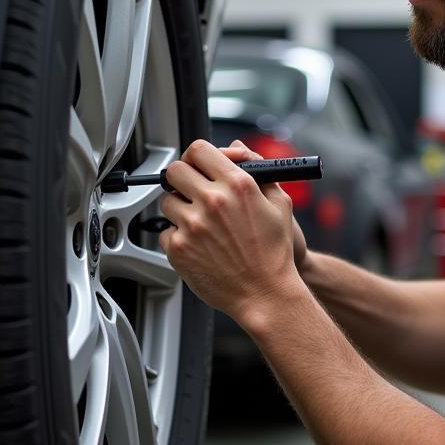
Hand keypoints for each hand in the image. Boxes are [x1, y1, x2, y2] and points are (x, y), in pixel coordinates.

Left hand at [158, 139, 303, 320]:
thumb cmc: (274, 254)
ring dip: (179, 208)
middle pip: (174, 170)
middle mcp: (212, 201)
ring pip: (167, 201)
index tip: (198, 164)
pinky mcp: (179, 248)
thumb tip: (239, 153)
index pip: (199, 150)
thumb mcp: (279, 204)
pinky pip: (166, 231)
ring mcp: (192, 225)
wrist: (265, 294)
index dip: (197, 156)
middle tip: (192, 190)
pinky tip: (199, 245)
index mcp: (237, 185)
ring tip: (200, 223)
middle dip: (183, 178)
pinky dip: (178, 236)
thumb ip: (259, 172)